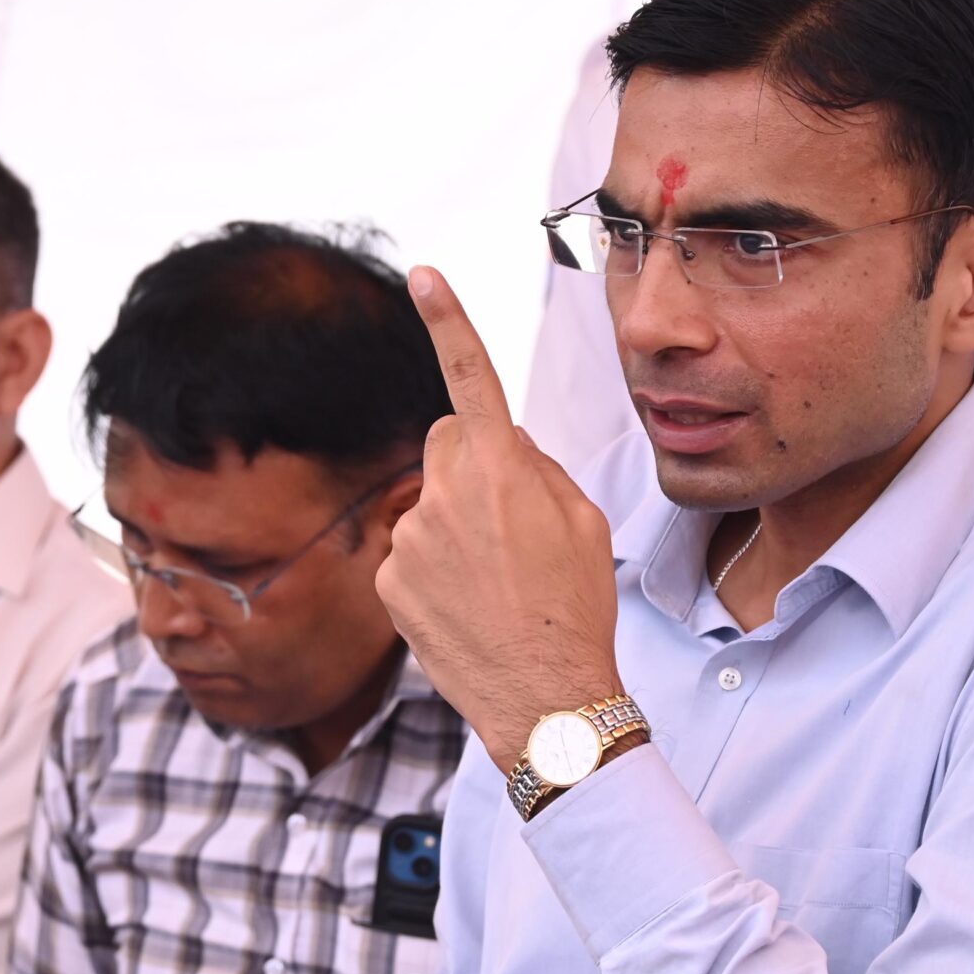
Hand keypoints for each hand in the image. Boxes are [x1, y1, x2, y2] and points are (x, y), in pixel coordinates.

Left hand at [378, 266, 623, 773]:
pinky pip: (410, 553)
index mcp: (502, 472)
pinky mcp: (388, 581)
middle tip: (513, 524)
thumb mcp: (585, 522)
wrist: (545, 699)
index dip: (450, 321)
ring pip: (431, 504)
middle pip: (449, 446)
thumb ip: (538, 469)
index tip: (425, 274)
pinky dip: (435, 571)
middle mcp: (446, 496)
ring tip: (497, 583)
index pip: (472, 379)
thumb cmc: (576, 610)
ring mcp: (410, 540)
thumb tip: (507, 450)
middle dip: (473, 466)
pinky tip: (468, 608)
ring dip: (457, 527)